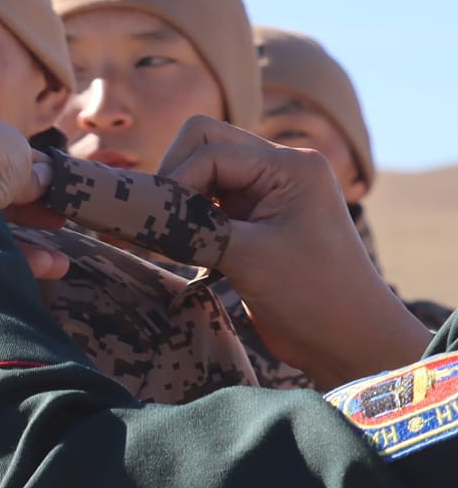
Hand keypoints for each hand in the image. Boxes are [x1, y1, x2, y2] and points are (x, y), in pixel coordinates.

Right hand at [158, 117, 430, 387]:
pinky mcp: (253, 221)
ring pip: (202, 173)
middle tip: (156, 222)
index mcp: (290, 165)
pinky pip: (207, 203)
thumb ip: (192, 228)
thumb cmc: (312, 296)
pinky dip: (187, 220)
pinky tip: (178, 247)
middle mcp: (279, 170)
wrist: (350, 342)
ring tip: (163, 237)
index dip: (176, 182)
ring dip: (179, 201)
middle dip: (173, 179)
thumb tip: (136, 215)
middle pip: (204, 145)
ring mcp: (266, 195)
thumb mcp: (246, 256)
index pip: (210, 150)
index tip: (156, 225)